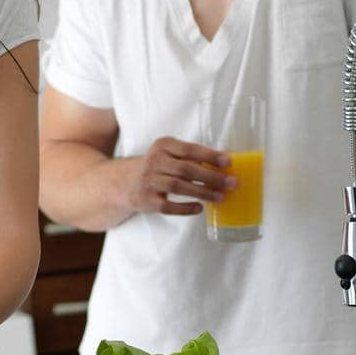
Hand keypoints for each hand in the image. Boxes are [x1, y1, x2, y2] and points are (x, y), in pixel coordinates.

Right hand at [119, 137, 234, 216]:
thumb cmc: (157, 167)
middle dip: (211, 176)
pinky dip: (185, 208)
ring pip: (178, 187)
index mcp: (162, 146)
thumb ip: (189, 158)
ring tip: (220, 196)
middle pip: (186, 169)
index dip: (209, 156)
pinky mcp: (147, 200)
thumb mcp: (168, 154)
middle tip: (231, 183)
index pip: (189, 149)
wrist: (125, 183)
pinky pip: (168, 206)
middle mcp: (154, 161)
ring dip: (202, 192)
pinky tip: (199, 208)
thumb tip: (221, 168)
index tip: (228, 162)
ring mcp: (149, 181)